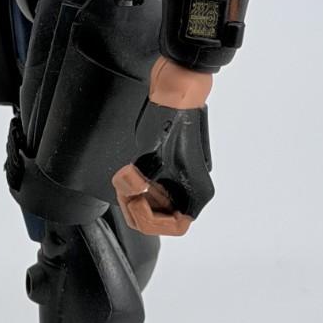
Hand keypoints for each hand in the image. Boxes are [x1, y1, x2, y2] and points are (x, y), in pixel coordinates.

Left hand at [112, 102, 213, 236]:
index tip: (138, 201)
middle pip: (160, 219)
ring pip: (151, 207)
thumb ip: (139, 182)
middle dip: (137, 207)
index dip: (153, 220)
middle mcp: (189, 190)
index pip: (176, 226)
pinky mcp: (164, 172)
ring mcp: (176, 182)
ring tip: (126, 179)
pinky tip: (129, 173)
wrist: (174, 95)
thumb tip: (129, 192)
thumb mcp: (153, 156)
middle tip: (127, 190)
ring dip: (133, 197)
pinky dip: (134, 186)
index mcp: (197, 191)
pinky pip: (147, 192)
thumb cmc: (173, 122)